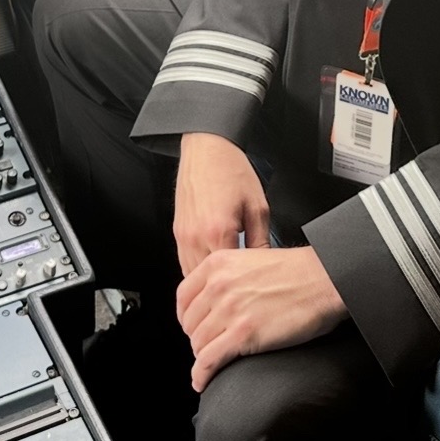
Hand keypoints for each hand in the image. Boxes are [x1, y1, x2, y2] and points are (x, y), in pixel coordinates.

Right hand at [173, 132, 269, 276]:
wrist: (208, 148)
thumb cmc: (232, 171)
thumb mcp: (258, 206)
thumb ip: (260, 240)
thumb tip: (262, 263)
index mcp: (218, 231)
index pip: (228, 277)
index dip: (242, 285)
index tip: (252, 287)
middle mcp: (196, 237)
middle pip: (207, 281)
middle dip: (222, 289)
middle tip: (239, 291)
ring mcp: (183, 236)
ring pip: (191, 276)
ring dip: (206, 283)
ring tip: (225, 285)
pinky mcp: (177, 232)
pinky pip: (184, 262)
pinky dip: (197, 270)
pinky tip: (212, 269)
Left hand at [177, 245, 348, 390]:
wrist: (325, 278)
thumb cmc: (299, 271)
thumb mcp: (252, 259)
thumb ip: (229, 277)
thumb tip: (214, 301)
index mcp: (219, 263)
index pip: (184, 297)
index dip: (187, 317)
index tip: (194, 327)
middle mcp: (219, 285)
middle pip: (190, 323)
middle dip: (198, 338)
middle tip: (210, 346)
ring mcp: (230, 310)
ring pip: (198, 343)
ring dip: (203, 357)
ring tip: (211, 364)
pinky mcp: (243, 334)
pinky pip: (208, 361)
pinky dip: (201, 375)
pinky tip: (202, 381)